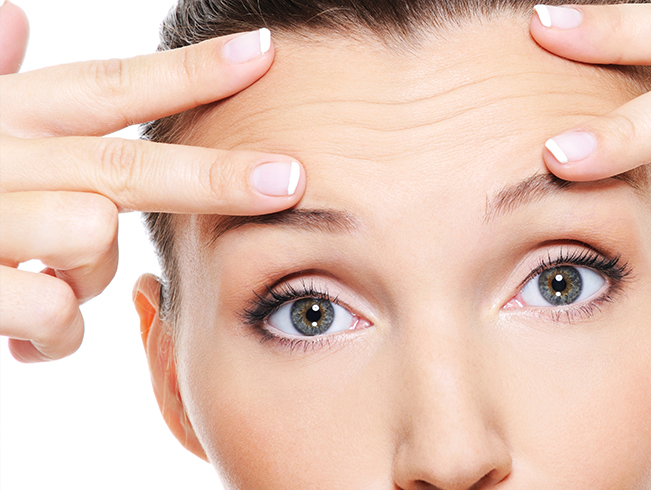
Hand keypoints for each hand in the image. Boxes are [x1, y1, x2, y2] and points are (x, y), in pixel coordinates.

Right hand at [0, 3, 303, 361]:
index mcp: (7, 117)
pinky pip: (51, 314)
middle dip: (213, 175)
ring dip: (86, 269)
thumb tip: (12, 16)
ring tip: (46, 271)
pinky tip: (24, 324)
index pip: (108, 86)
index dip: (189, 71)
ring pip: (86, 237)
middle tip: (290, 178)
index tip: (264, 53)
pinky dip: (52, 330)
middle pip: (124, 165)